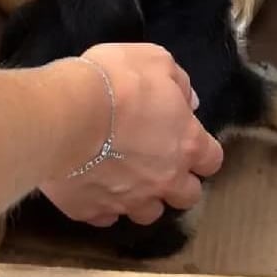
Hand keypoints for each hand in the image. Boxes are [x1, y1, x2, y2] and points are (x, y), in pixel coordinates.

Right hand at [40, 44, 223, 227]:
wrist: (64, 114)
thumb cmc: (114, 81)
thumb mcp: (154, 60)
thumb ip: (178, 82)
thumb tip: (188, 102)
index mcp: (186, 143)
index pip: (212, 160)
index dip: (201, 153)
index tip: (185, 142)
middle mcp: (163, 179)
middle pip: (187, 196)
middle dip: (177, 184)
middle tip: (158, 164)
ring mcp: (127, 200)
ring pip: (148, 214)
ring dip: (142, 198)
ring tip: (125, 179)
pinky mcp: (91, 210)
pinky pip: (104, 216)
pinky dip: (102, 205)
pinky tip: (93, 187)